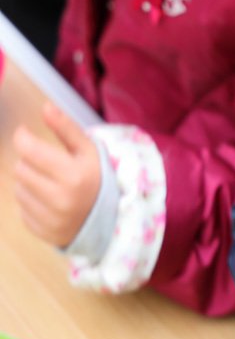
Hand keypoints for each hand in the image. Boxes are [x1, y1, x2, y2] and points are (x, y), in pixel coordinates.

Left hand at [13, 102, 101, 247]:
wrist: (111, 218)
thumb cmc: (98, 177)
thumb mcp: (88, 150)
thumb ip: (66, 128)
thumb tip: (45, 106)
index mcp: (73, 174)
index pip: (29, 150)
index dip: (22, 138)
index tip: (24, 134)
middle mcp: (60, 198)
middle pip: (20, 169)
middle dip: (29, 162)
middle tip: (46, 162)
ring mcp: (50, 218)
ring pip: (18, 189)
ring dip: (29, 182)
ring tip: (49, 183)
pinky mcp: (41, 231)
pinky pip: (21, 210)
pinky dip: (31, 202)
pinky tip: (48, 200)